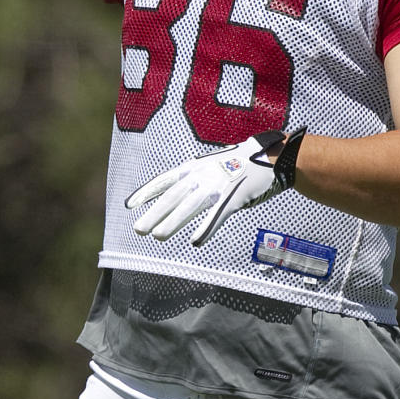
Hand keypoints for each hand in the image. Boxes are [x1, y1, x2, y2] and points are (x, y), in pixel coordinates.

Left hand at [125, 129, 305, 246]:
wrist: (269, 157)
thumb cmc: (239, 163)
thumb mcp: (210, 165)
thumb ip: (193, 178)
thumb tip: (175, 195)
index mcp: (194, 167)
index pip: (164, 180)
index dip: (146, 192)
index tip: (130, 205)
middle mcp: (202, 175)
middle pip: (173, 197)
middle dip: (155, 213)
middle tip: (138, 229)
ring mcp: (218, 186)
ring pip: (190, 207)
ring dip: (173, 222)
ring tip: (158, 236)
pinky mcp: (234, 198)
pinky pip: (217, 216)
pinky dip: (206, 228)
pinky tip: (195, 241)